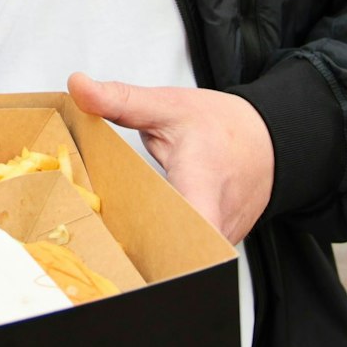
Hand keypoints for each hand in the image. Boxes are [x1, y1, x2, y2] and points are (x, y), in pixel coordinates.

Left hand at [67, 74, 273, 243]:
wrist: (267, 140)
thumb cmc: (224, 126)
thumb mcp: (167, 106)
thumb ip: (120, 99)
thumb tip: (78, 86)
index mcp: (202, 183)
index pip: (192, 228)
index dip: (163, 245)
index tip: (129, 249)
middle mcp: (217, 220)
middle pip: (176, 255)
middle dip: (138, 254)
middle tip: (101, 247)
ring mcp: (222, 237)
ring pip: (182, 260)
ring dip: (150, 254)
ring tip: (116, 245)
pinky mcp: (219, 245)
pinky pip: (188, 256)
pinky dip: (165, 248)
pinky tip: (142, 236)